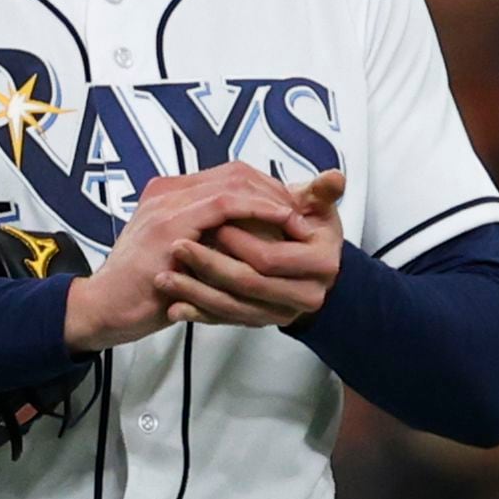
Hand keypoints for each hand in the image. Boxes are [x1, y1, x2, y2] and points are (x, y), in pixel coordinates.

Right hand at [64, 164, 297, 353]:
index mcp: (167, 196)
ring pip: (233, 182)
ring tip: (299, 215)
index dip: (263, 188)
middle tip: (304, 209)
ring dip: (272, 197)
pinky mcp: (169, 227)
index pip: (225, 176)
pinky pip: (224, 205)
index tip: (291, 208)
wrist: (102, 309)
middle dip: (274, 188)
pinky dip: (257, 208)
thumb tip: (246, 243)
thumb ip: (205, 243)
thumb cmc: (141, 292)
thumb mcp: (179, 260)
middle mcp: (166, 193)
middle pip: (233, 172)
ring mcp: (166, 207)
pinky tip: (280, 219)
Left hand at [163, 168, 344, 328]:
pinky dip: (198, 315)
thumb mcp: (320, 209)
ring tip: (164, 277)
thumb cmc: (312, 230)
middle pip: (248, 283)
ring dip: (195, 293)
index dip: (240, 241)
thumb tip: (334, 176)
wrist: (313, 267)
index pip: (271, 256)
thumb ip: (322, 192)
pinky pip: (225, 322)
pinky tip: (173, 308)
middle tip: (177, 246)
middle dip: (210, 264)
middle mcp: (305, 295)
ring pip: (232, 308)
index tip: (210, 222)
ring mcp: (280, 313)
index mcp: (321, 265)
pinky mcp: (259, 321)